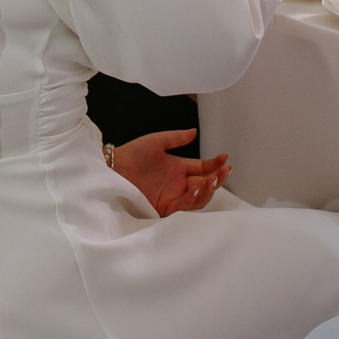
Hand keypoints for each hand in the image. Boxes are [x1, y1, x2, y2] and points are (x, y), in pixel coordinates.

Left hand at [109, 130, 230, 214]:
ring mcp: (172, 195)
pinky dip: (191, 199)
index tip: (225, 158)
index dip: (215, 164)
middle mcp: (178, 183)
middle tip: (224, 171)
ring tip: (211, 180)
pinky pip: (183, 206)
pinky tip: (195, 189)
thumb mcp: (157, 142)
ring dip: (208, 190)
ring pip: (198, 197)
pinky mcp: (164, 206)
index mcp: (178, 168)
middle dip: (217, 179)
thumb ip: (176, 138)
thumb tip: (194, 132)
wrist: (113, 168)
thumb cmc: (132, 154)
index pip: (203, 168)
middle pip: (205, 184)